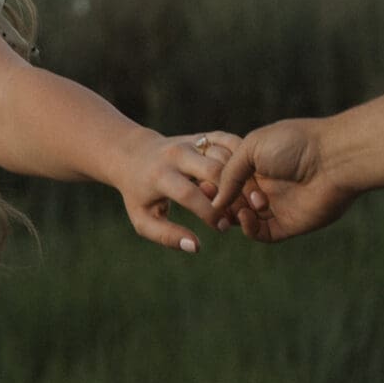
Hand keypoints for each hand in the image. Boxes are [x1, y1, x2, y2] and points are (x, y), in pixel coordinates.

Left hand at [119, 130, 242, 252]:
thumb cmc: (140, 194)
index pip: (189, 194)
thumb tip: (195, 247)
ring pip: (226, 156)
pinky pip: (231, 143)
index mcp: (160, 175)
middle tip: (242, 213)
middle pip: (213, 170)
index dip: (208, 212)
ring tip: (248, 200)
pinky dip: (243, 160)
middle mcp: (177, 154)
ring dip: (241, 178)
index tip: (222, 228)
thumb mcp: (143, 219)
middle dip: (232, 193)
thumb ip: (167, 236)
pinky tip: (248, 179)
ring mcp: (192, 141)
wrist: (135, 155)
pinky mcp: (205, 136)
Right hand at [208, 118, 355, 243]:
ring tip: (238, 205)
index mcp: (256, 165)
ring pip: (244, 219)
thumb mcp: (251, 148)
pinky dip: (249, 228)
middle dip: (222, 203)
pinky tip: (247, 215)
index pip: (226, 182)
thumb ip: (228, 173)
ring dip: (236, 214)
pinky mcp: (289, 225)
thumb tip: (214, 201)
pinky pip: (261, 234)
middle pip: (232, 202)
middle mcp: (265, 186)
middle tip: (213, 201)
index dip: (212, 186)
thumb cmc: (294, 144)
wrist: (334, 159)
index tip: (199, 185)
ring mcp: (277, 207)